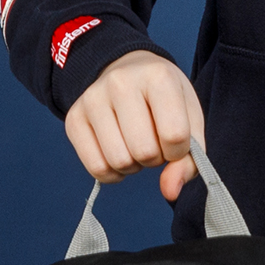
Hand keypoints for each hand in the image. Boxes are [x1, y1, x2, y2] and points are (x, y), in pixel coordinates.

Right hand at [64, 51, 205, 201]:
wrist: (128, 72)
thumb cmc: (163, 101)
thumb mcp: (189, 120)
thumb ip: (190, 160)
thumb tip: (170, 191)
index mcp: (158, 76)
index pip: (175, 135)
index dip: (179, 150)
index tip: (174, 138)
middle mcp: (121, 82)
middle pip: (144, 151)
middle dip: (155, 157)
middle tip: (152, 140)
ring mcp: (92, 99)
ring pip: (119, 161)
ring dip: (134, 166)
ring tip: (135, 145)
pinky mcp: (74, 118)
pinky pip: (97, 168)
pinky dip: (113, 173)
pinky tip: (119, 153)